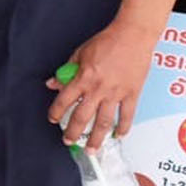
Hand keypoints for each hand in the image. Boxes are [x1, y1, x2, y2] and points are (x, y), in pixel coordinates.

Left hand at [47, 18, 158, 148]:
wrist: (133, 35)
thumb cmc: (107, 41)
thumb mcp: (80, 53)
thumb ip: (67, 70)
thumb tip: (53, 83)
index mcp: (83, 77)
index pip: (64, 100)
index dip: (55, 112)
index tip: (53, 119)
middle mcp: (98, 88)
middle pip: (82, 117)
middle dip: (73, 132)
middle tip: (69, 140)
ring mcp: (116, 92)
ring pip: (104, 121)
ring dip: (96, 138)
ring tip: (92, 149)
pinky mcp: (132, 93)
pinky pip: (127, 115)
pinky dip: (123, 127)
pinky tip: (118, 136)